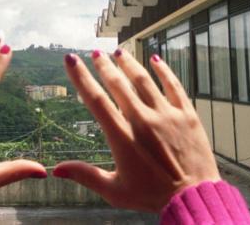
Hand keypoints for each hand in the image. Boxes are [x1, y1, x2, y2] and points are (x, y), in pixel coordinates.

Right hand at [54, 49, 219, 212]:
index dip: (81, 77)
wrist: (193, 198)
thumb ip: (85, 175)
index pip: (96, 100)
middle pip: (119, 84)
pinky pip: (174, 86)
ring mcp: (166, 115)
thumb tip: (56, 169)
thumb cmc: (152, 195)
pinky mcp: (186, 115)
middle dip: (104, 66)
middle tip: (96, 53)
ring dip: (130, 64)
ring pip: (144, 80)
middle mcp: (143, 120)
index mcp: (122, 136)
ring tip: (119, 52)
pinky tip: (156, 59)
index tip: (71, 60)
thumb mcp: (114, 190)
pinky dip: (164, 71)